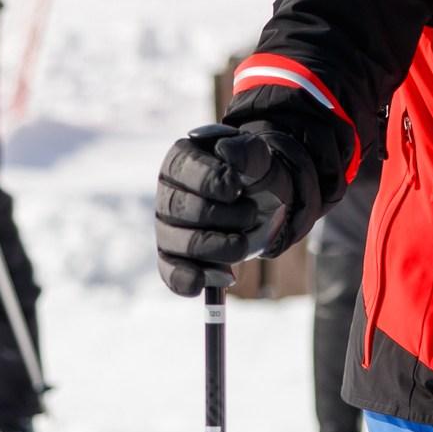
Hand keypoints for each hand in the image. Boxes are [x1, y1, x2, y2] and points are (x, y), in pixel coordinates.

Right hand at [154, 122, 320, 295]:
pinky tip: (220, 277)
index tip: (237, 189)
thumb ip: (245, 151)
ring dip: (220, 248)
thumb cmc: (254, 175)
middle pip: (182, 210)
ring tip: (243, 244)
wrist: (265, 202)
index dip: (212, 182)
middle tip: (250, 213)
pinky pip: (171, 274)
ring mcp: (167, 228)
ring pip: (181, 244)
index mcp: (181, 160)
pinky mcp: (172, 258)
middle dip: (224, 217)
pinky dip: (193, 280)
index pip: (185, 171)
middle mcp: (167, 194)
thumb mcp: (258, 156)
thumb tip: (225, 152)